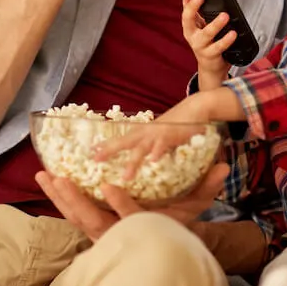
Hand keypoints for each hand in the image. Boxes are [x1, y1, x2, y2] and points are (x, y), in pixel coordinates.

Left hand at [35, 163, 228, 241]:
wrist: (161, 249)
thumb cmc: (175, 226)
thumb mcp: (193, 208)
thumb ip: (206, 188)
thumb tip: (223, 167)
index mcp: (143, 229)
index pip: (132, 220)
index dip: (120, 204)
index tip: (108, 186)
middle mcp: (118, 235)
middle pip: (93, 221)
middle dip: (76, 200)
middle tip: (61, 179)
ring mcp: (101, 235)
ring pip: (77, 218)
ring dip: (60, 197)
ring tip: (44, 175)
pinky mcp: (91, 229)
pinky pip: (72, 215)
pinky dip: (58, 199)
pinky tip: (46, 180)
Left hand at [93, 94, 216, 179]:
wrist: (196, 108)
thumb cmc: (178, 126)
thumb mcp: (159, 137)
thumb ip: (150, 146)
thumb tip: (142, 159)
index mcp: (142, 134)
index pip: (120, 140)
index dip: (105, 146)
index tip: (90, 152)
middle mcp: (146, 133)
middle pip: (123, 142)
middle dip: (109, 151)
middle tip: (95, 159)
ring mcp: (158, 134)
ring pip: (141, 149)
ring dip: (133, 162)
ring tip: (126, 177)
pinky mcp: (172, 136)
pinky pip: (163, 146)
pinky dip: (158, 152)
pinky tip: (153, 162)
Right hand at [181, 0, 235, 90]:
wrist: (211, 67)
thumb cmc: (205, 44)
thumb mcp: (198, 26)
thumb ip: (193, 10)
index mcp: (189, 28)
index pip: (185, 12)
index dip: (187, 2)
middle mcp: (192, 37)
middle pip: (188, 21)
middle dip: (193, 8)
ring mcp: (201, 47)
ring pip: (206, 34)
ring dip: (215, 24)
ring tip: (224, 16)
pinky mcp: (211, 55)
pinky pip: (219, 47)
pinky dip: (226, 40)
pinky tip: (232, 34)